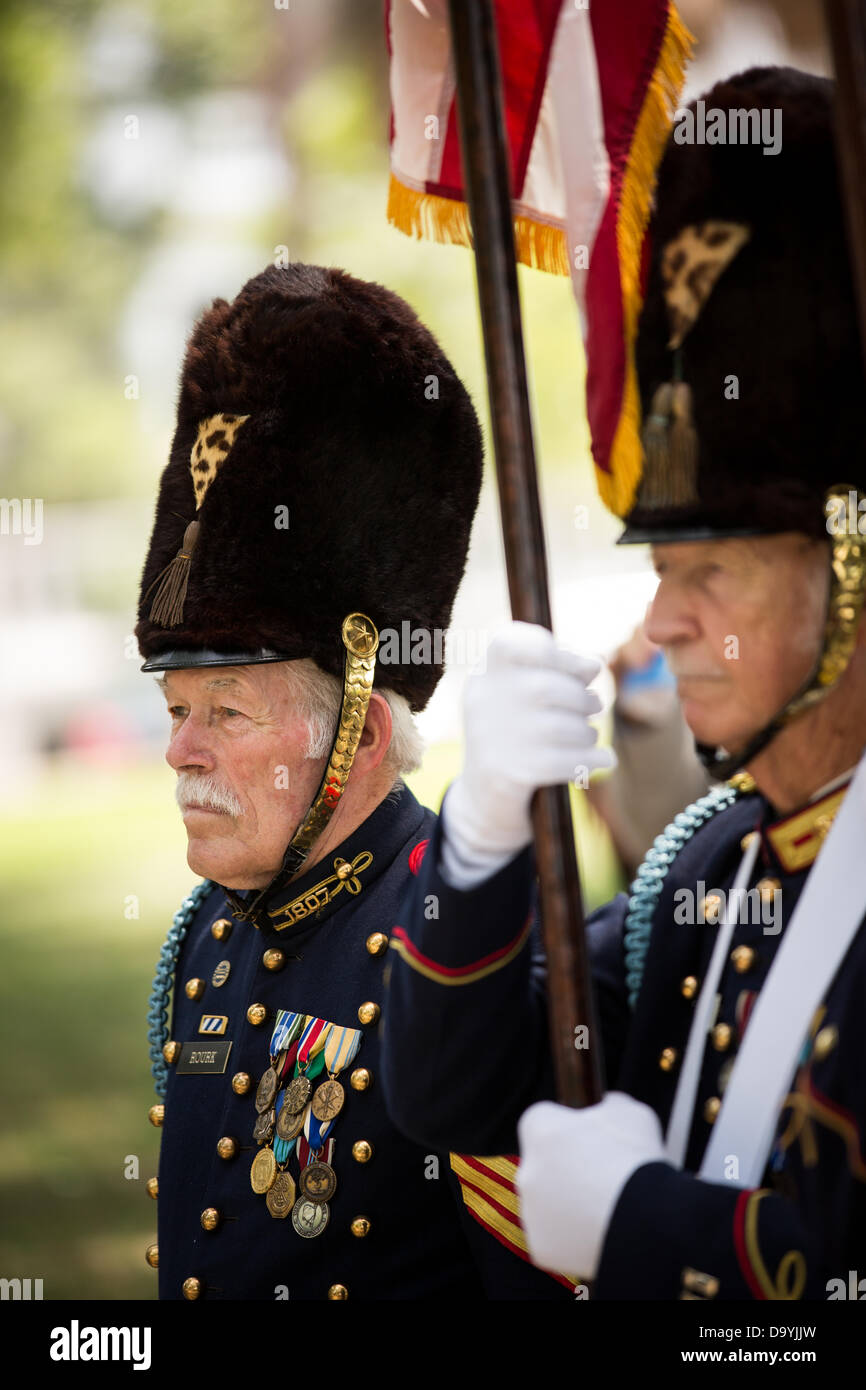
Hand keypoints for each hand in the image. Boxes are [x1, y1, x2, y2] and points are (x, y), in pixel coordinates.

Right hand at [441, 621, 613, 886]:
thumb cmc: (517, 739)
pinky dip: (593, 760)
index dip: (557, 651)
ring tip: (589, 737)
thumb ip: (557, 675)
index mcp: (483, 676)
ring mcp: (491, 739)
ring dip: (588, 732)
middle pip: (547, 686)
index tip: (585, 669)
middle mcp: (480, 703)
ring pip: (561, 727)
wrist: (484, 802)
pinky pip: (565, 761)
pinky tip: (604, 761)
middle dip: (582, 697)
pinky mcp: (507, 774)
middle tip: (595, 706)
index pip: (509, 642)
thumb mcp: (526, 701)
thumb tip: (594, 665)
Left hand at [516, 1092, 666, 1278]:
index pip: (541, 1119)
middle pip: (542, 1164)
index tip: (585, 1137)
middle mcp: (526, 1169)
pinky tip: (599, 1231)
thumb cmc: (637, 1163)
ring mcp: (530, 1211)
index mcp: (541, 1130)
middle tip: (600, 1177)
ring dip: (567, 1203)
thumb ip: (610, 1104)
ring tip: (605, 1208)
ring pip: (546, 1203)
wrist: (647, 1222)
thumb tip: (607, 1106)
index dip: (564, 1126)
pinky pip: (553, 1237)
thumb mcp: (631, 1113)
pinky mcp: (540, 1246)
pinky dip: (571, 1236)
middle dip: (564, 1168)